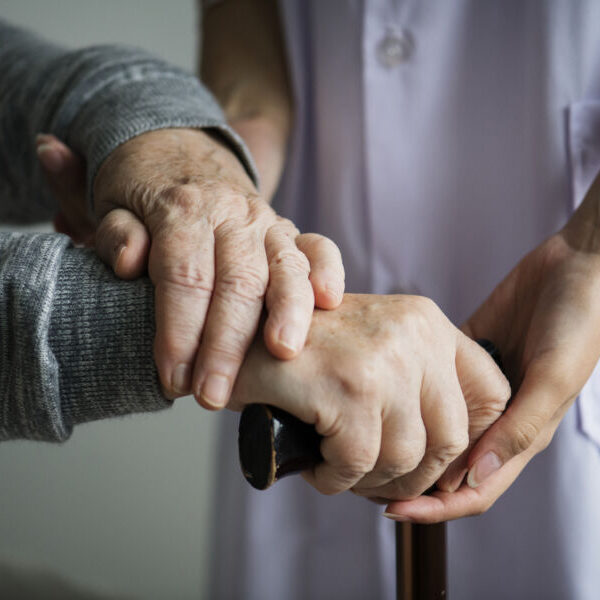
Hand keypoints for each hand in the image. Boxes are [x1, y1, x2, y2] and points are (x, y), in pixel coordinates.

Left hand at [35, 129, 344, 404]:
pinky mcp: (290, 231)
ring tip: (282, 354)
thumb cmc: (147, 193)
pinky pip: (318, 247)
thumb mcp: (113, 205)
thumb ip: (118, 234)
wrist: (181, 154)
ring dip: (287, 313)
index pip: (185, 276)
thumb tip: (132, 262)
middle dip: (227, 344)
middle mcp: (232, 213)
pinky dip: (327, 271)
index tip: (173, 378)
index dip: (179, 331)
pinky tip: (329, 302)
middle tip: (213, 395)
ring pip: (284, 267)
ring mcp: (267, 222)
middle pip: (237, 281)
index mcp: (184, 208)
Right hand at [231, 294, 509, 497]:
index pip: (491, 393)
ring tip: (339, 468)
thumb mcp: (375, 347)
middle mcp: (413, 334)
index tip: (435, 463)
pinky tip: (317, 467)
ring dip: (369, 480)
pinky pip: (357, 465)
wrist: (236, 331)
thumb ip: (419, 382)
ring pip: (405, 458)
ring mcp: (382, 360)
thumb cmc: (305, 350)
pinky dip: (335, 480)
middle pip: (451, 438)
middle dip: (414, 475)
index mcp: (427, 321)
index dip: (471, 442)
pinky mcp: (347, 388)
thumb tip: (459, 456)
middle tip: (375, 479)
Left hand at [385, 179, 599, 522]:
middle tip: (367, 479)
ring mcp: (477, 389)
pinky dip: (410, 395)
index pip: (474, 488)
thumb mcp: (553, 377)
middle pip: (448, 466)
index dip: (436, 507)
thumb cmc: (578, 322)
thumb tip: (476, 474)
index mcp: (521, 434)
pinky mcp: (464, 357)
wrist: (576, 267)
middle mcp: (495, 418)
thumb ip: (520, 427)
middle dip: (411, 480)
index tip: (392, 510)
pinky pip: (432, 384)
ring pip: (435, 429)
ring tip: (368, 441)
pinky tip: (383, 395)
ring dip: (407, 441)